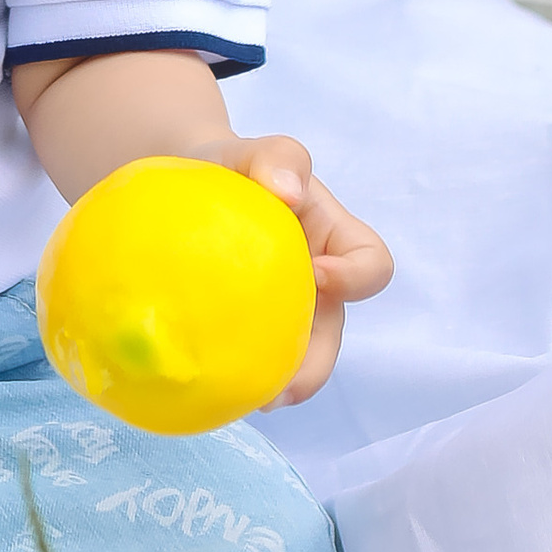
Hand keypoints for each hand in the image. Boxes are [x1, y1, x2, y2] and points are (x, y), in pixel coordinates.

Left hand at [227, 131, 391, 405]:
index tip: (318, 274)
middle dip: (315, 367)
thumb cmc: (230, 166)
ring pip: (292, 363)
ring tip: (245, 400)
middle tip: (281, 386)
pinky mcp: (241, 334)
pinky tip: (207, 387)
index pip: (371, 264)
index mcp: (331, 241)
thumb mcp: (252, 151)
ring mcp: (279, 314)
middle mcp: (313, 287)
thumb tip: (286, 190)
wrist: (181, 184)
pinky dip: (234, 380)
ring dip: (276, 387)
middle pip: (332, 336)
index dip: (357, 276)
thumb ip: (278, 157)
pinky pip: (248, 364)